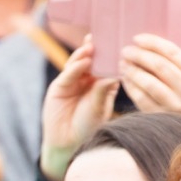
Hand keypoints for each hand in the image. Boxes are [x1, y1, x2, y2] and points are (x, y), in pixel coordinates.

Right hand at [40, 36, 119, 180]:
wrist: (68, 144)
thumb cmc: (88, 127)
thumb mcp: (100, 107)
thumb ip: (104, 89)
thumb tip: (115, 71)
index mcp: (101, 84)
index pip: (107, 64)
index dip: (112, 54)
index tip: (121, 41)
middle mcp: (87, 80)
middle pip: (92, 60)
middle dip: (97, 48)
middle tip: (104, 36)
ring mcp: (72, 82)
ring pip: (79, 63)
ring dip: (85, 54)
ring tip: (92, 46)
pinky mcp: (59, 87)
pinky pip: (68, 74)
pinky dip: (75, 67)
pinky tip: (83, 62)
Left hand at [119, 34, 180, 119]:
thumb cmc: (179, 95)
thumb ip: (171, 63)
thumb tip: (143, 44)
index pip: (172, 52)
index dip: (153, 43)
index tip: (136, 38)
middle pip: (160, 66)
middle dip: (139, 55)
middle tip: (125, 51)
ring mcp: (175, 105)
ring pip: (150, 83)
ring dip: (133, 71)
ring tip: (122, 64)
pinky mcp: (161, 116)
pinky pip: (141, 98)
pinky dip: (130, 86)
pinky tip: (124, 79)